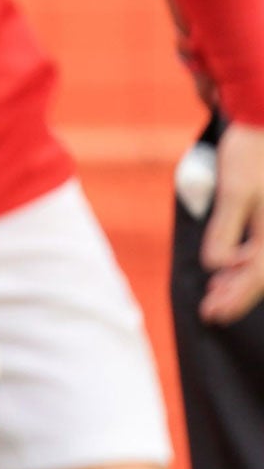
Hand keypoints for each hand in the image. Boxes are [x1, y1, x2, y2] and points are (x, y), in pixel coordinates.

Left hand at [202, 120, 263, 321]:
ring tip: (216, 292)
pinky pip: (261, 246)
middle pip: (260, 273)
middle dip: (235, 294)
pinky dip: (244, 258)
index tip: (211, 314)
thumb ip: (225, 229)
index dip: (234, 298)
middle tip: (209, 312)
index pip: (255, 275)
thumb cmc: (250, 154)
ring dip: (238, 279)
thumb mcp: (233, 191)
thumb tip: (217, 265)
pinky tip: (229, 264)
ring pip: (261, 261)